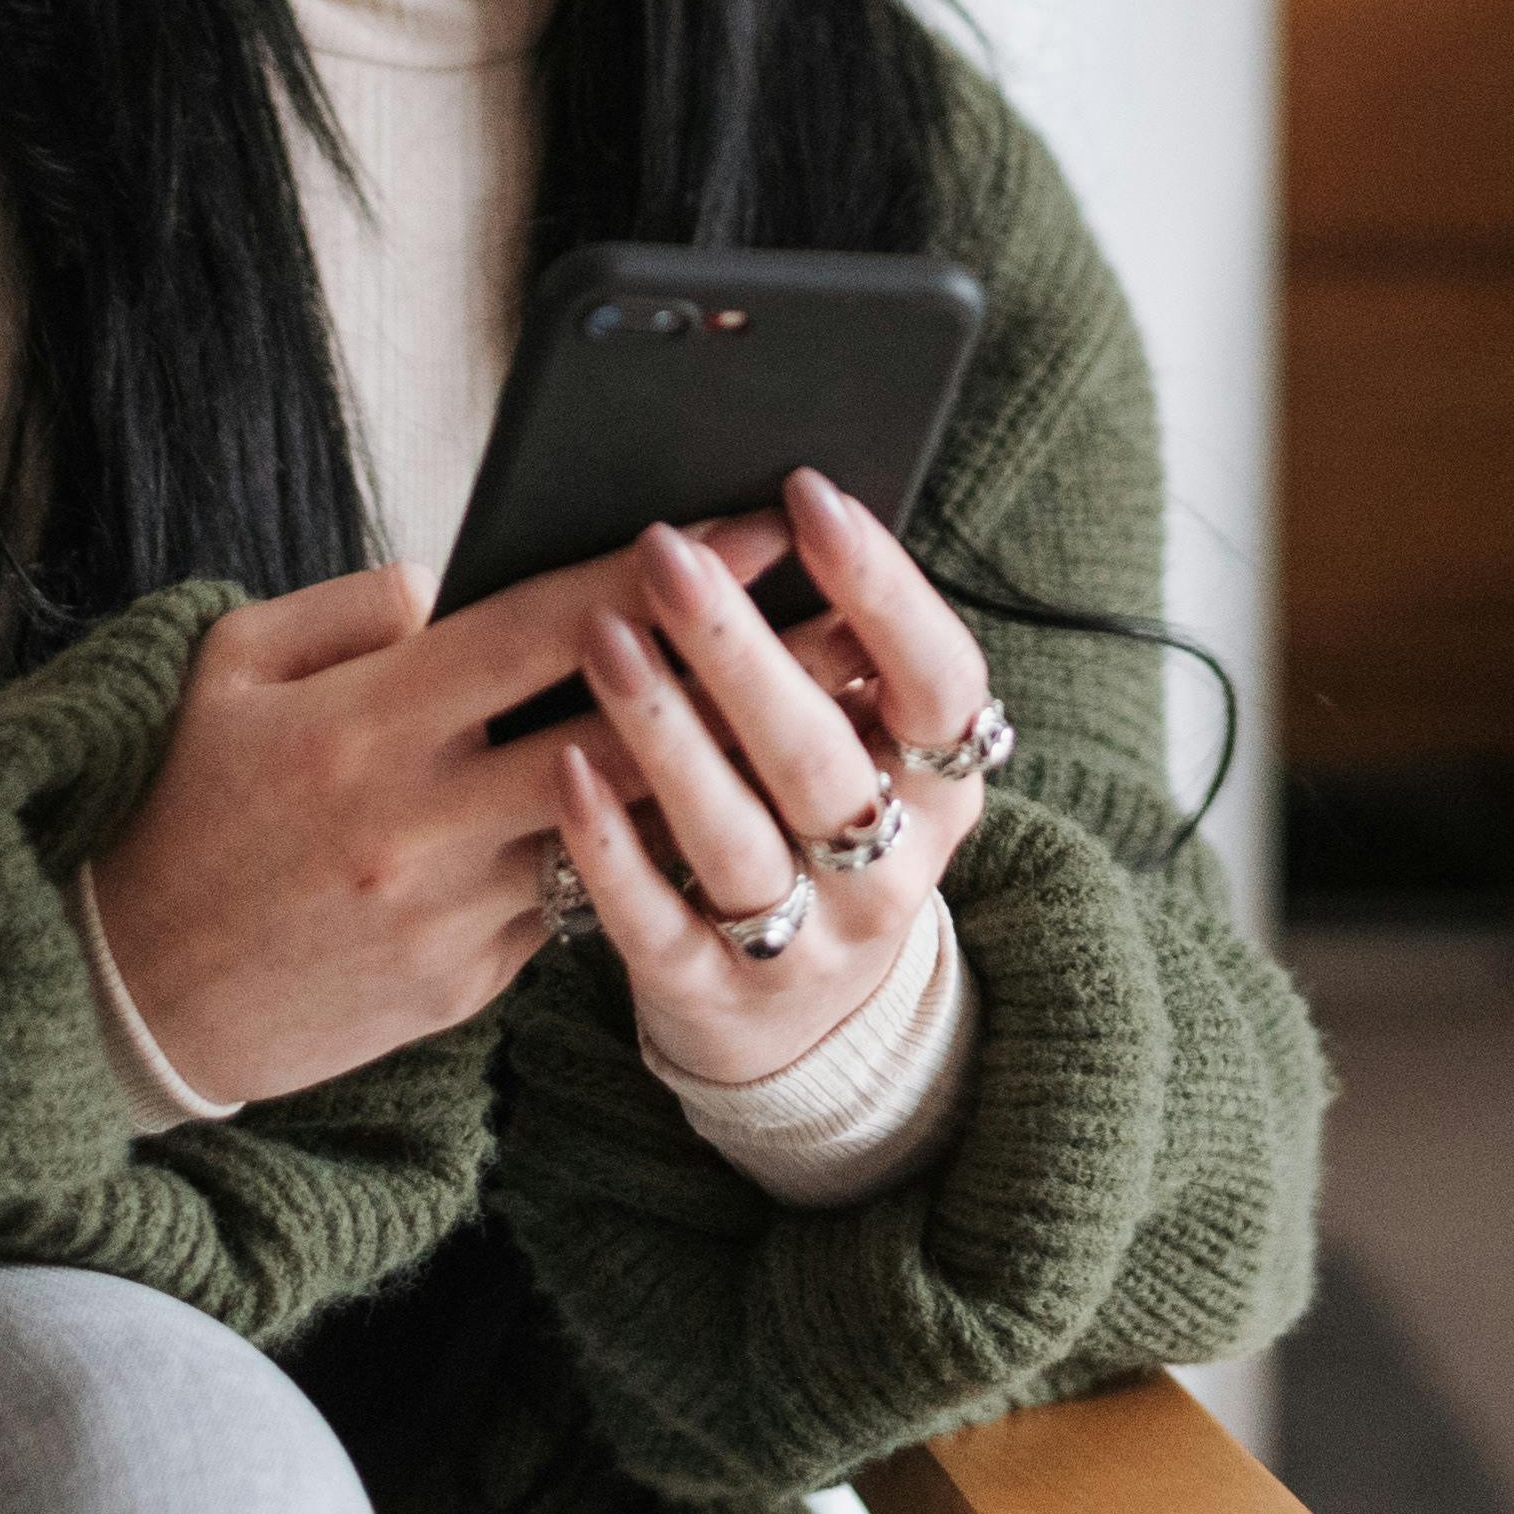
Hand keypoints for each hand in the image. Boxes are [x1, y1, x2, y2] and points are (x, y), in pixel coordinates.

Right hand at [83, 515, 785, 1108]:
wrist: (115, 1001)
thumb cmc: (174, 807)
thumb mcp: (229, 669)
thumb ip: (356, 608)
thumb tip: (460, 584)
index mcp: (367, 722)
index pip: (549, 628)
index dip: (663, 574)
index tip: (759, 523)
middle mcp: (422, 821)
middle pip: (624, 733)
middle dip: (746, 677)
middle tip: (857, 627)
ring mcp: (449, 915)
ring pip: (610, 828)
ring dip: (711, 775)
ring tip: (817, 719)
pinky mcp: (463, 990)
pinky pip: (562, 902)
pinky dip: (612, 854)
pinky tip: (692, 815)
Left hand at [543, 466, 1008, 1094]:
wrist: (800, 1021)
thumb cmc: (816, 821)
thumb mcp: (868, 750)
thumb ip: (839, 660)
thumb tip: (757, 517)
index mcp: (946, 788)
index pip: (938, 681)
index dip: (883, 588)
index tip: (808, 493)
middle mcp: (890, 872)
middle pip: (820, 757)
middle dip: (740, 648)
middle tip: (664, 552)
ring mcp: (805, 945)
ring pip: (735, 840)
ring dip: (666, 735)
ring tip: (601, 637)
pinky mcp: (715, 995)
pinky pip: (657, 924)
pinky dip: (612, 847)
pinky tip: (567, 767)